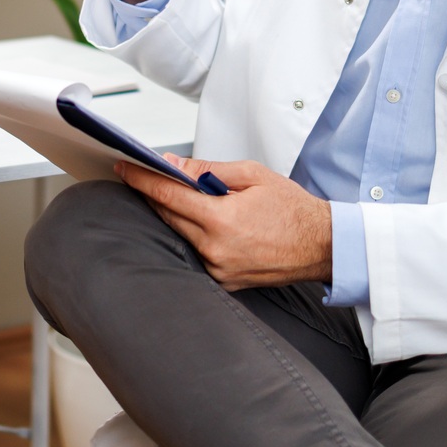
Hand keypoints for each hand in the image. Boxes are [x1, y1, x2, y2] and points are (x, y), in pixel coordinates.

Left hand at [115, 156, 331, 291]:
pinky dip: (191, 235)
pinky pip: (196, 254)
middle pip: (168, 217)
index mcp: (222, 221)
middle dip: (153, 194)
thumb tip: (174, 165)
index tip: (124, 169)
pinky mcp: (224, 281)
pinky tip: (195, 220)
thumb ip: (208, 170)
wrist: (322, 246)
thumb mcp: (252, 175)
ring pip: (180, 236)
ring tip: (172, 195)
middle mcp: (216, 250)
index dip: (142, 180)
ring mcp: (219, 270)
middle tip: (142, 176)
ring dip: (172, 215)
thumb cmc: (293, 210)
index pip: (168, 196)